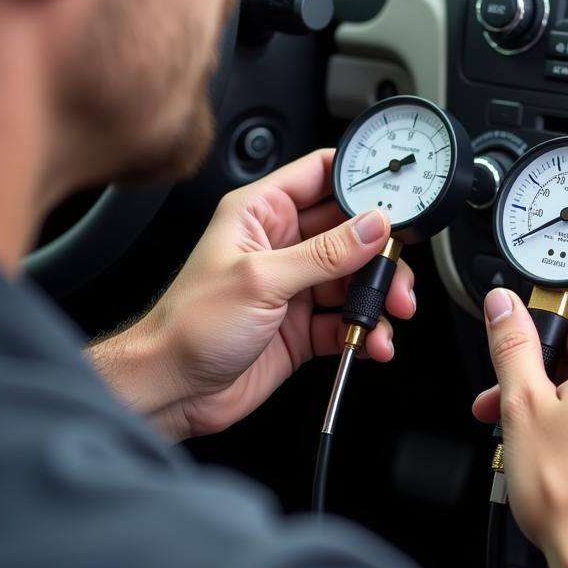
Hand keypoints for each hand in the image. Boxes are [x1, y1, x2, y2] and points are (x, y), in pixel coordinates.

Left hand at [92, 149, 414, 440]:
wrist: (171, 392)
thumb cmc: (189, 326)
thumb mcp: (262, 279)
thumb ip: (325, 253)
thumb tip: (373, 226)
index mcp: (261, 213)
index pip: (321, 175)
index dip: (360, 178)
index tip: (395, 194)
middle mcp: (281, 244)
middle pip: (350, 230)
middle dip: (381, 250)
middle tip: (396, 269)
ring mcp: (294, 285)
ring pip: (355, 278)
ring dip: (379, 295)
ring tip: (390, 312)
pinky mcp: (303, 325)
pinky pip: (348, 319)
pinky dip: (366, 330)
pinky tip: (371, 340)